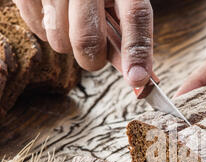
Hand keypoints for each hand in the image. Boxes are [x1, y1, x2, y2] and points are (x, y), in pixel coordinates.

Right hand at [13, 0, 153, 86]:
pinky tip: (57, 15)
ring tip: (73, 23)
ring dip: (69, 45)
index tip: (137, 79)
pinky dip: (49, 32)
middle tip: (95, 54)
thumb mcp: (119, 4)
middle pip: (88, 39)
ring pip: (60, 41)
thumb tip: (138, 76)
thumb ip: (129, 38)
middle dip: (93, 59)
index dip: (136, 51)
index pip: (135, 16)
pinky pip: (38, 30)